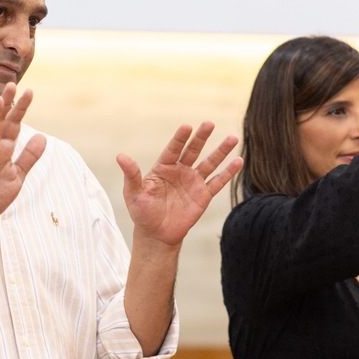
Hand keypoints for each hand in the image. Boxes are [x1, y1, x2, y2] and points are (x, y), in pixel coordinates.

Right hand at [0, 83, 46, 232]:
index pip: (13, 126)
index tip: (29, 92)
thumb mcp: (17, 176)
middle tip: (13, 84)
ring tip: (0, 100)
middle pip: (0, 123)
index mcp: (2, 151)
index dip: (20, 110)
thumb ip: (28, 157)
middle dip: (7, 105)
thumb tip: (43, 137)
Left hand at [118, 122, 241, 246]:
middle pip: (193, 150)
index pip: (173, 149)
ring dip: (221, 151)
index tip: (187, 127)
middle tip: (210, 123)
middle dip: (202, 137)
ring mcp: (193, 182)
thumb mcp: (134, 193)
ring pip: (210, 163)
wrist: (156, 234)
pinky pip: (217, 182)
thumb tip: (120, 156)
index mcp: (163, 167)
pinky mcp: (203, 195)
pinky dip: (228, 172)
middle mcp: (180, 171)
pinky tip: (238, 161)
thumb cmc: (142, 212)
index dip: (180, 138)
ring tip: (233, 137)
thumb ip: (131, 175)